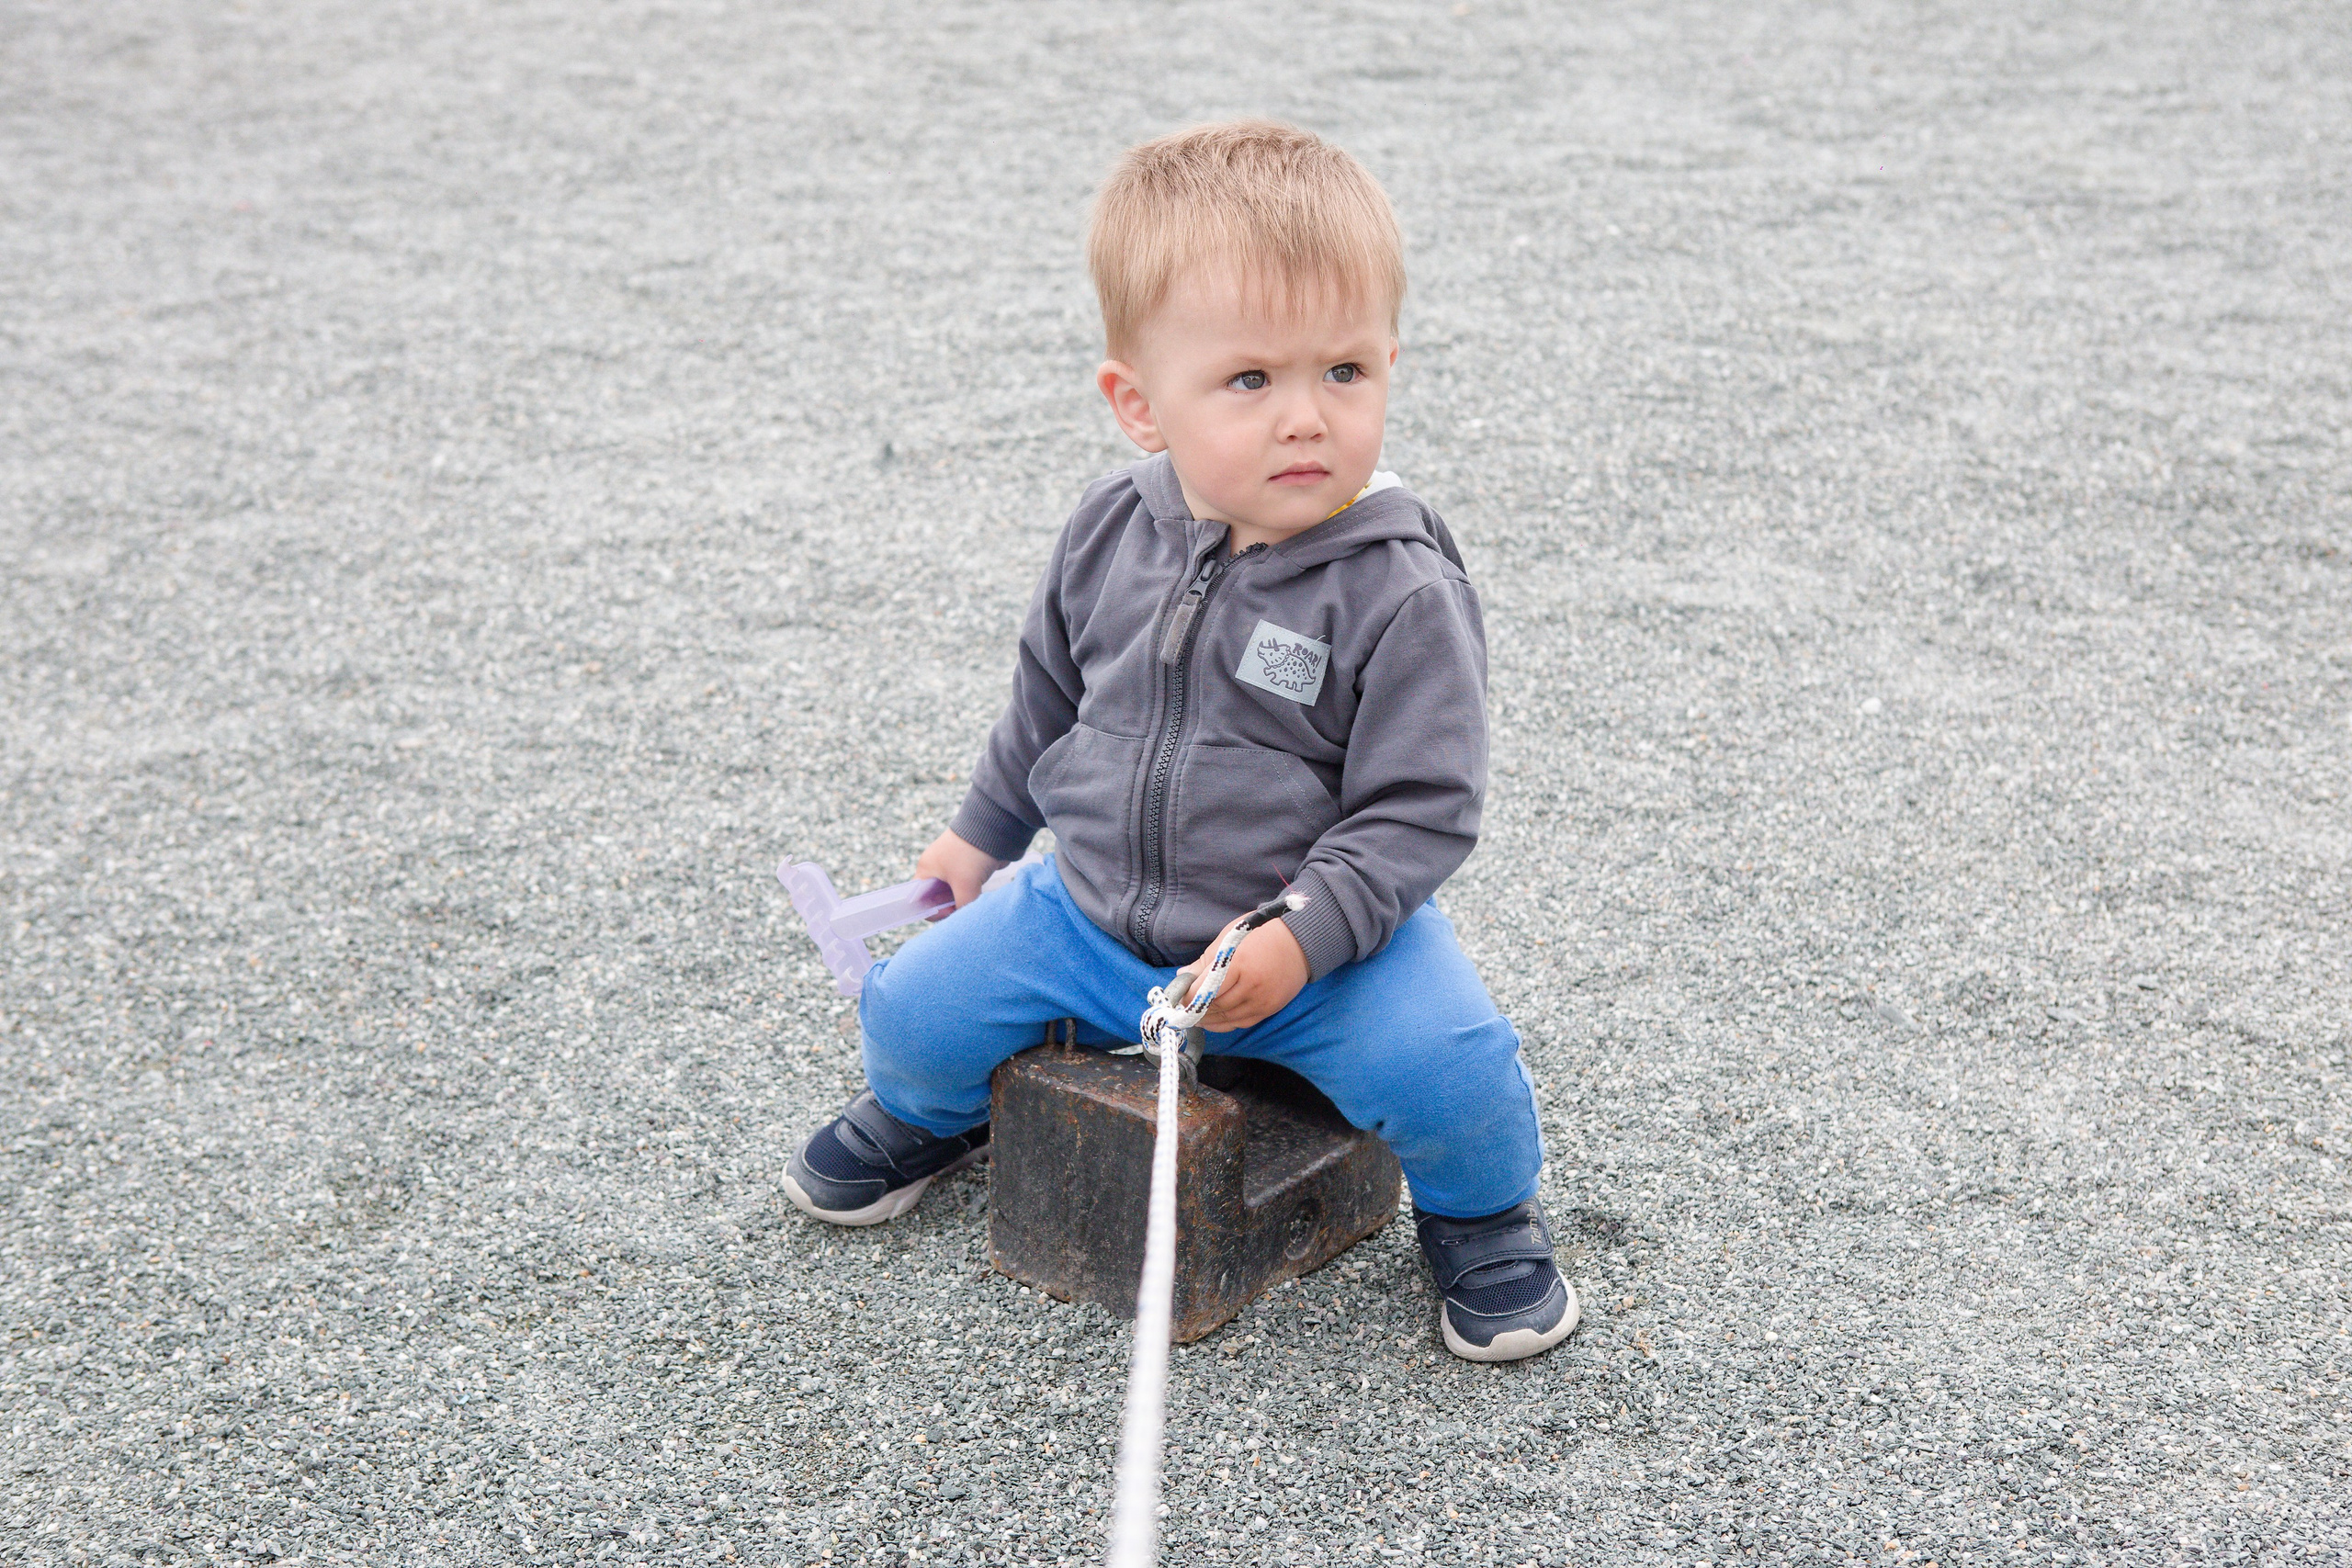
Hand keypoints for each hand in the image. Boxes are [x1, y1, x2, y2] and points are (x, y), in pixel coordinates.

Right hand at [914, 828, 1006, 913]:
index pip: (920, 898)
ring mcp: (952, 864)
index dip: (933, 910)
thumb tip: (965, 915)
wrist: (993, 826)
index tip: (950, 912)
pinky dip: (973, 888)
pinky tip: (981, 889)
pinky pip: (967, 883)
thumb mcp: (965, 885)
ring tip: (973, 897)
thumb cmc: (971, 854)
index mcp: (926, 869)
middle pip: (938, 896)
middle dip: (950, 905)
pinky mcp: (967, 862)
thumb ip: (962, 906)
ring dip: (963, 897)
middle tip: (964, 908)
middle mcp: (936, 866)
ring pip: (954, 890)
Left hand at [1179, 917, 1308, 1032]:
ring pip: (1227, 1018)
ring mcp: (1262, 1001)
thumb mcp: (1229, 938)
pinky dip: (1225, 1024)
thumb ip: (1206, 961)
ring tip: (1194, 1015)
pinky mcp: (1270, 1009)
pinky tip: (1213, 1020)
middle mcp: (1252, 987)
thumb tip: (1183, 976)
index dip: (1187, 996)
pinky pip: (1242, 1023)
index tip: (1178, 995)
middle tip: (1182, 1007)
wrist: (1300, 940)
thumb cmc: (1261, 934)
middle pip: (1215, 1006)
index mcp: (1239, 965)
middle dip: (1194, 1009)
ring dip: (1207, 1019)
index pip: (1205, 989)